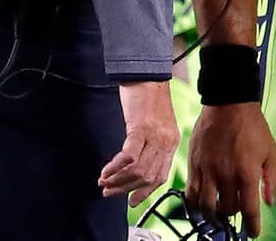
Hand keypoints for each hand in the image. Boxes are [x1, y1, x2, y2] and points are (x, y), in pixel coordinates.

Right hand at [97, 80, 178, 205]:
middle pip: (147, 177)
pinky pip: (129, 157)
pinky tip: (105, 170)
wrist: (146, 74)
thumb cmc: (148, 97)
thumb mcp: (156, 124)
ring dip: (118, 180)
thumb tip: (136, 167)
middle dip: (125, 188)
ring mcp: (155, 135)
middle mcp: (166, 141)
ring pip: (138, 171)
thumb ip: (151, 144)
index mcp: (172, 142)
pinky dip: (115, 167)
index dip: (144, 192)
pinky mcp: (141, 128)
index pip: (161, 176)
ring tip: (104, 181)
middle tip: (108, 190)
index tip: (130, 201)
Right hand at [185, 102, 275, 237]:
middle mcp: (226, 176)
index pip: (249, 211)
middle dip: (233, 215)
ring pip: (206, 207)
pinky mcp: (194, 165)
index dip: (252, 227)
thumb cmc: (253, 126)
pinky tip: (200, 204)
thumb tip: (269, 201)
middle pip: (227, 210)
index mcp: (247, 174)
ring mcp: (208, 171)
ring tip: (217, 212)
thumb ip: (271, 178)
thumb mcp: (270, 151)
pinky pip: (190, 193)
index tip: (253, 233)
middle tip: (235, 211)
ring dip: (213, 214)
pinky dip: (195, 203)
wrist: (229, 103)